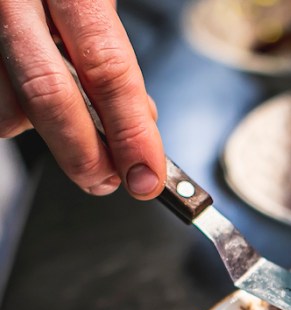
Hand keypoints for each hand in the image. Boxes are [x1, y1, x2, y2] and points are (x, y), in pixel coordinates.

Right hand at [0, 0, 164, 197]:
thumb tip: (140, 123)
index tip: (146, 174)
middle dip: (83, 154)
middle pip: (50, 95)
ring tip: (67, 122)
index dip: (130, 131)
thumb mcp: (93, 5)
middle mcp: (16, 4)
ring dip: (44, 132)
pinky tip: (30, 96)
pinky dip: (18, 115)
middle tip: (108, 180)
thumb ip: (111, 58)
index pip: (108, 70)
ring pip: (9, 109)